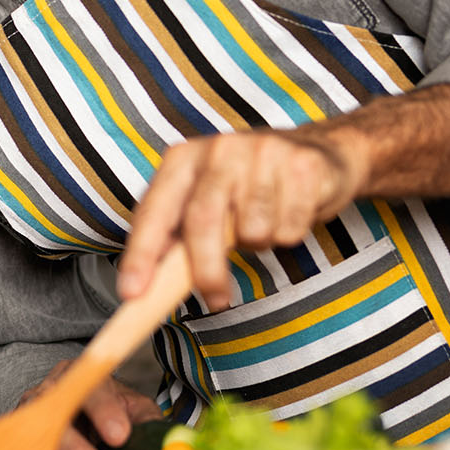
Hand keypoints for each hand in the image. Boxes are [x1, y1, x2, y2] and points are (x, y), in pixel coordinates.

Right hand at [20, 360, 162, 449]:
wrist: (75, 411)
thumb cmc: (108, 409)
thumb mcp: (131, 407)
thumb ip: (147, 423)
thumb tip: (168, 448)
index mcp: (79, 377)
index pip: (91, 390)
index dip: (104, 412)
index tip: (121, 436)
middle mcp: (50, 395)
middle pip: (59, 421)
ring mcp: (32, 421)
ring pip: (41, 449)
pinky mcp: (24, 447)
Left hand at [118, 130, 361, 309]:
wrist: (318, 150)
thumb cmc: (247, 185)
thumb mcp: (204, 198)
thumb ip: (176, 232)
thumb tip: (145, 284)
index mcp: (182, 158)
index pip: (154, 212)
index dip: (140, 254)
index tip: (132, 292)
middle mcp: (218, 149)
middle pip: (202, 221)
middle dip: (206, 270)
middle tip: (215, 299)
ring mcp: (261, 152)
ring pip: (253, 230)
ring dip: (259, 243)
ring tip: (264, 224)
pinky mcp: (302, 165)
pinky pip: (289, 228)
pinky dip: (288, 235)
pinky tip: (289, 212)